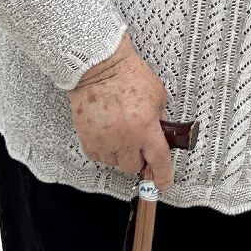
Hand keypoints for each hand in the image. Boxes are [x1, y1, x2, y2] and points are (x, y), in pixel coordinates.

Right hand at [68, 36, 173, 188]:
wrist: (99, 67)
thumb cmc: (129, 75)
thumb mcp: (157, 96)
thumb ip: (160, 118)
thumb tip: (160, 134)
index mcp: (146, 128)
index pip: (158, 161)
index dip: (162, 176)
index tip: (163, 183)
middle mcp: (124, 139)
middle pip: (132, 166)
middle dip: (138, 158)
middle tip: (138, 143)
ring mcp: (104, 141)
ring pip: (114, 162)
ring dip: (120, 153)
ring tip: (120, 131)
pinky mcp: (87, 139)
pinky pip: (98, 156)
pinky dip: (104, 149)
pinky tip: (107, 133)